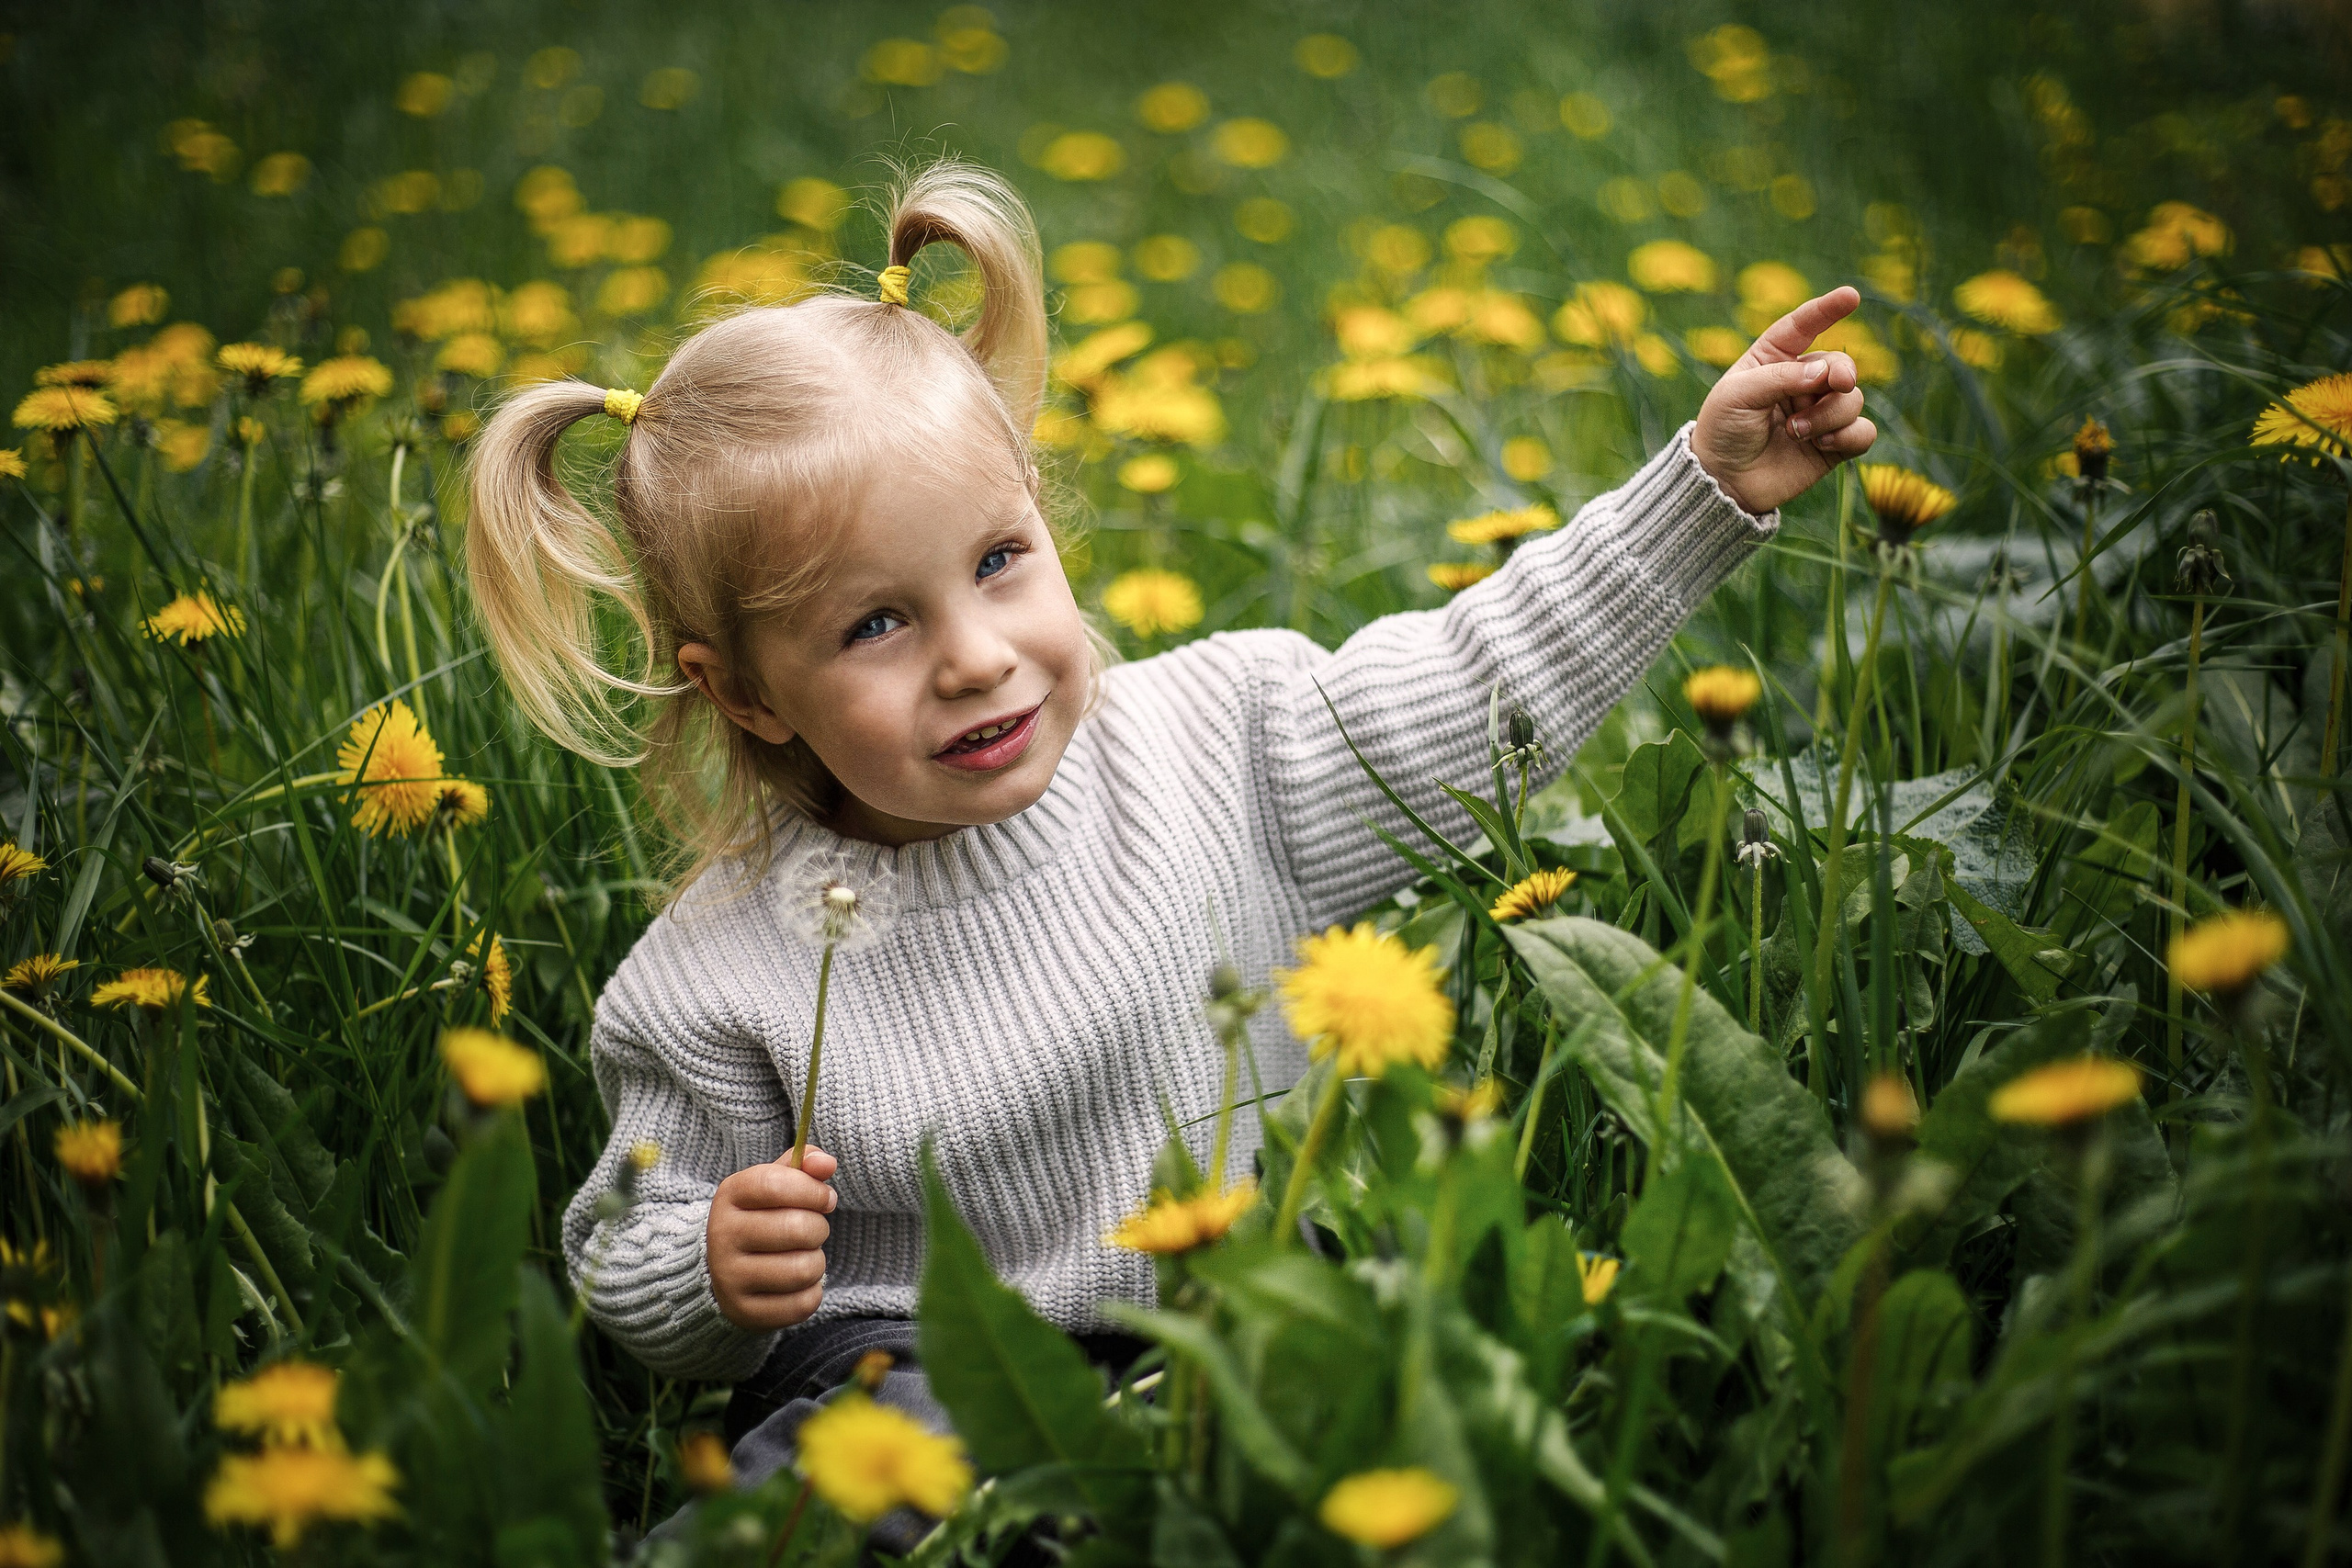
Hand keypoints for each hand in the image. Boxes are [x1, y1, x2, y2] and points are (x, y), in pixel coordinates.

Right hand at [708, 1145, 837, 1330]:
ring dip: (816, 1262)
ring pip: (803, 1269)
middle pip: (797, 1228)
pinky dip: (812, 1291)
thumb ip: (803, 1165)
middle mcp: (722, 1236)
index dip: (812, 1190)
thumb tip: (827, 1163)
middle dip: (818, 1228)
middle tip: (811, 1231)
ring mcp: (730, 1278)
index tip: (826, 1199)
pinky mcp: (746, 1312)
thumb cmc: (761, 1218)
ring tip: (803, 1256)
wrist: (721, 1272)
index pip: (776, 1184)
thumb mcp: (774, 1184)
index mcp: (729, 1196)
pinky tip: (796, 1284)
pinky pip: (803, 1303)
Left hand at [1692, 286, 1877, 514]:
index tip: (1850, 296)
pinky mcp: (1833, 444)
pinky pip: (1863, 431)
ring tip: (1795, 431)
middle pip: (1841, 365)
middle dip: (1842, 373)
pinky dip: (1849, 436)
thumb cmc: (1723, 429)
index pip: (1803, 326)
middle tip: (1836, 384)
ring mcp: (1819, 412)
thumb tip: (1826, 373)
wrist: (1723, 481)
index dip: (1826, 310)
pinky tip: (1822, 445)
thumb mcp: (1738, 395)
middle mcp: (1802, 381)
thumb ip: (1781, 378)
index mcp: (1774, 359)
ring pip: (1853, 399)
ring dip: (1829, 414)